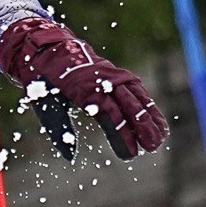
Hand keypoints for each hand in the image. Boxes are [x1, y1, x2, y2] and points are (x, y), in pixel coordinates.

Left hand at [0, 16, 167, 158]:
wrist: (46, 49)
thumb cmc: (43, 80)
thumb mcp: (45, 106)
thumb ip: (59, 131)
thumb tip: (70, 157)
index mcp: (84, 88)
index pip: (110, 115)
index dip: (122, 135)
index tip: (131, 154)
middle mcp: (102, 79)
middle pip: (129, 105)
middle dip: (143, 127)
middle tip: (153, 148)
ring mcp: (111, 74)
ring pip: (137, 96)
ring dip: (150, 116)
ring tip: (161, 137)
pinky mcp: (115, 73)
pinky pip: (135, 89)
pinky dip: (147, 103)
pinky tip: (155, 119)